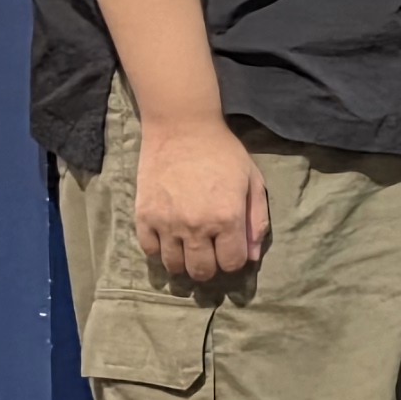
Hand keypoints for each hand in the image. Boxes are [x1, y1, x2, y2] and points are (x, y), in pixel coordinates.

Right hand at [133, 118, 271, 284]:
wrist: (182, 128)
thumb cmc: (223, 152)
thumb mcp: (252, 182)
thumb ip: (256, 220)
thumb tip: (252, 257)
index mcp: (227, 218)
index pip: (232, 263)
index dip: (234, 259)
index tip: (231, 248)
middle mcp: (196, 226)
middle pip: (202, 271)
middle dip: (210, 266)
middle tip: (210, 252)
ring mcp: (167, 223)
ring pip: (174, 266)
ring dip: (184, 262)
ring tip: (189, 247)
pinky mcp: (144, 216)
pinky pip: (149, 250)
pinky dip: (159, 250)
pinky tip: (168, 238)